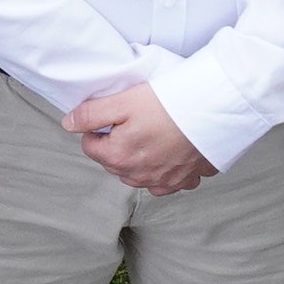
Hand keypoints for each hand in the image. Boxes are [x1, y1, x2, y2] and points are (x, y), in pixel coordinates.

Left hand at [66, 82, 211, 196]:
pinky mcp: (187, 179)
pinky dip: (165, 170)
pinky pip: (168, 181)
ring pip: (139, 174)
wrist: (215, 110)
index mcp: (120, 158)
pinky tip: (171, 152)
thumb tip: (69, 123)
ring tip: (151, 134)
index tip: (113, 115)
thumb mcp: (122, 101)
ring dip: (138, 159)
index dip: (97, 128)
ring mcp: (165, 181)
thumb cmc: (169, 103)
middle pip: (114, 162)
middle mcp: (140, 176)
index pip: (91, 147)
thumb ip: (91, 114)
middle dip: (116, 144)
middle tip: (132, 121)